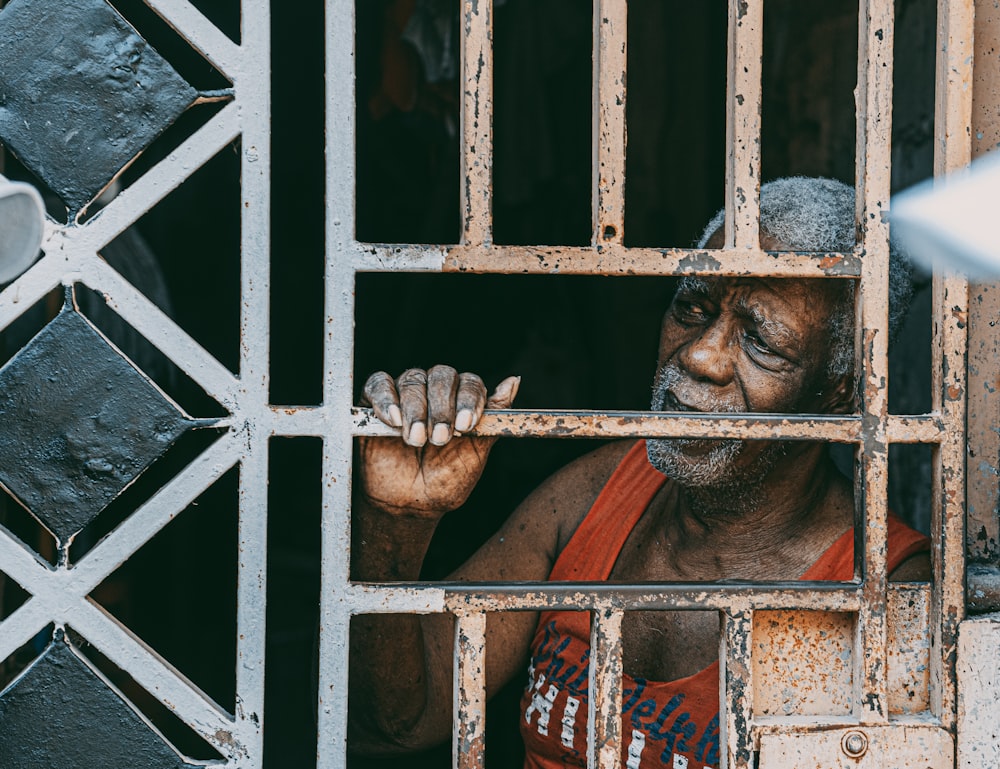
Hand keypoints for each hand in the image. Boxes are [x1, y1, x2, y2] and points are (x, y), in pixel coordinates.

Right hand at [360, 366, 519, 516]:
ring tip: (415, 440)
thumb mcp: (476, 453)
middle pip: (441, 375)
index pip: (469, 382)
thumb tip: (513, 381)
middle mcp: (434, 391)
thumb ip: (494, 416)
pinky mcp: (374, 403)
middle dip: (442, 407)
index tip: (466, 426)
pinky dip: (385, 398)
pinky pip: (378, 384)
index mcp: (461, 400)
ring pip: (412, 379)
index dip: (469, 399)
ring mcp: (405, 395)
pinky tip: (393, 421)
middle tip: (440, 438)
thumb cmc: (446, 480)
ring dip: (416, 410)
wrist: (410, 505)